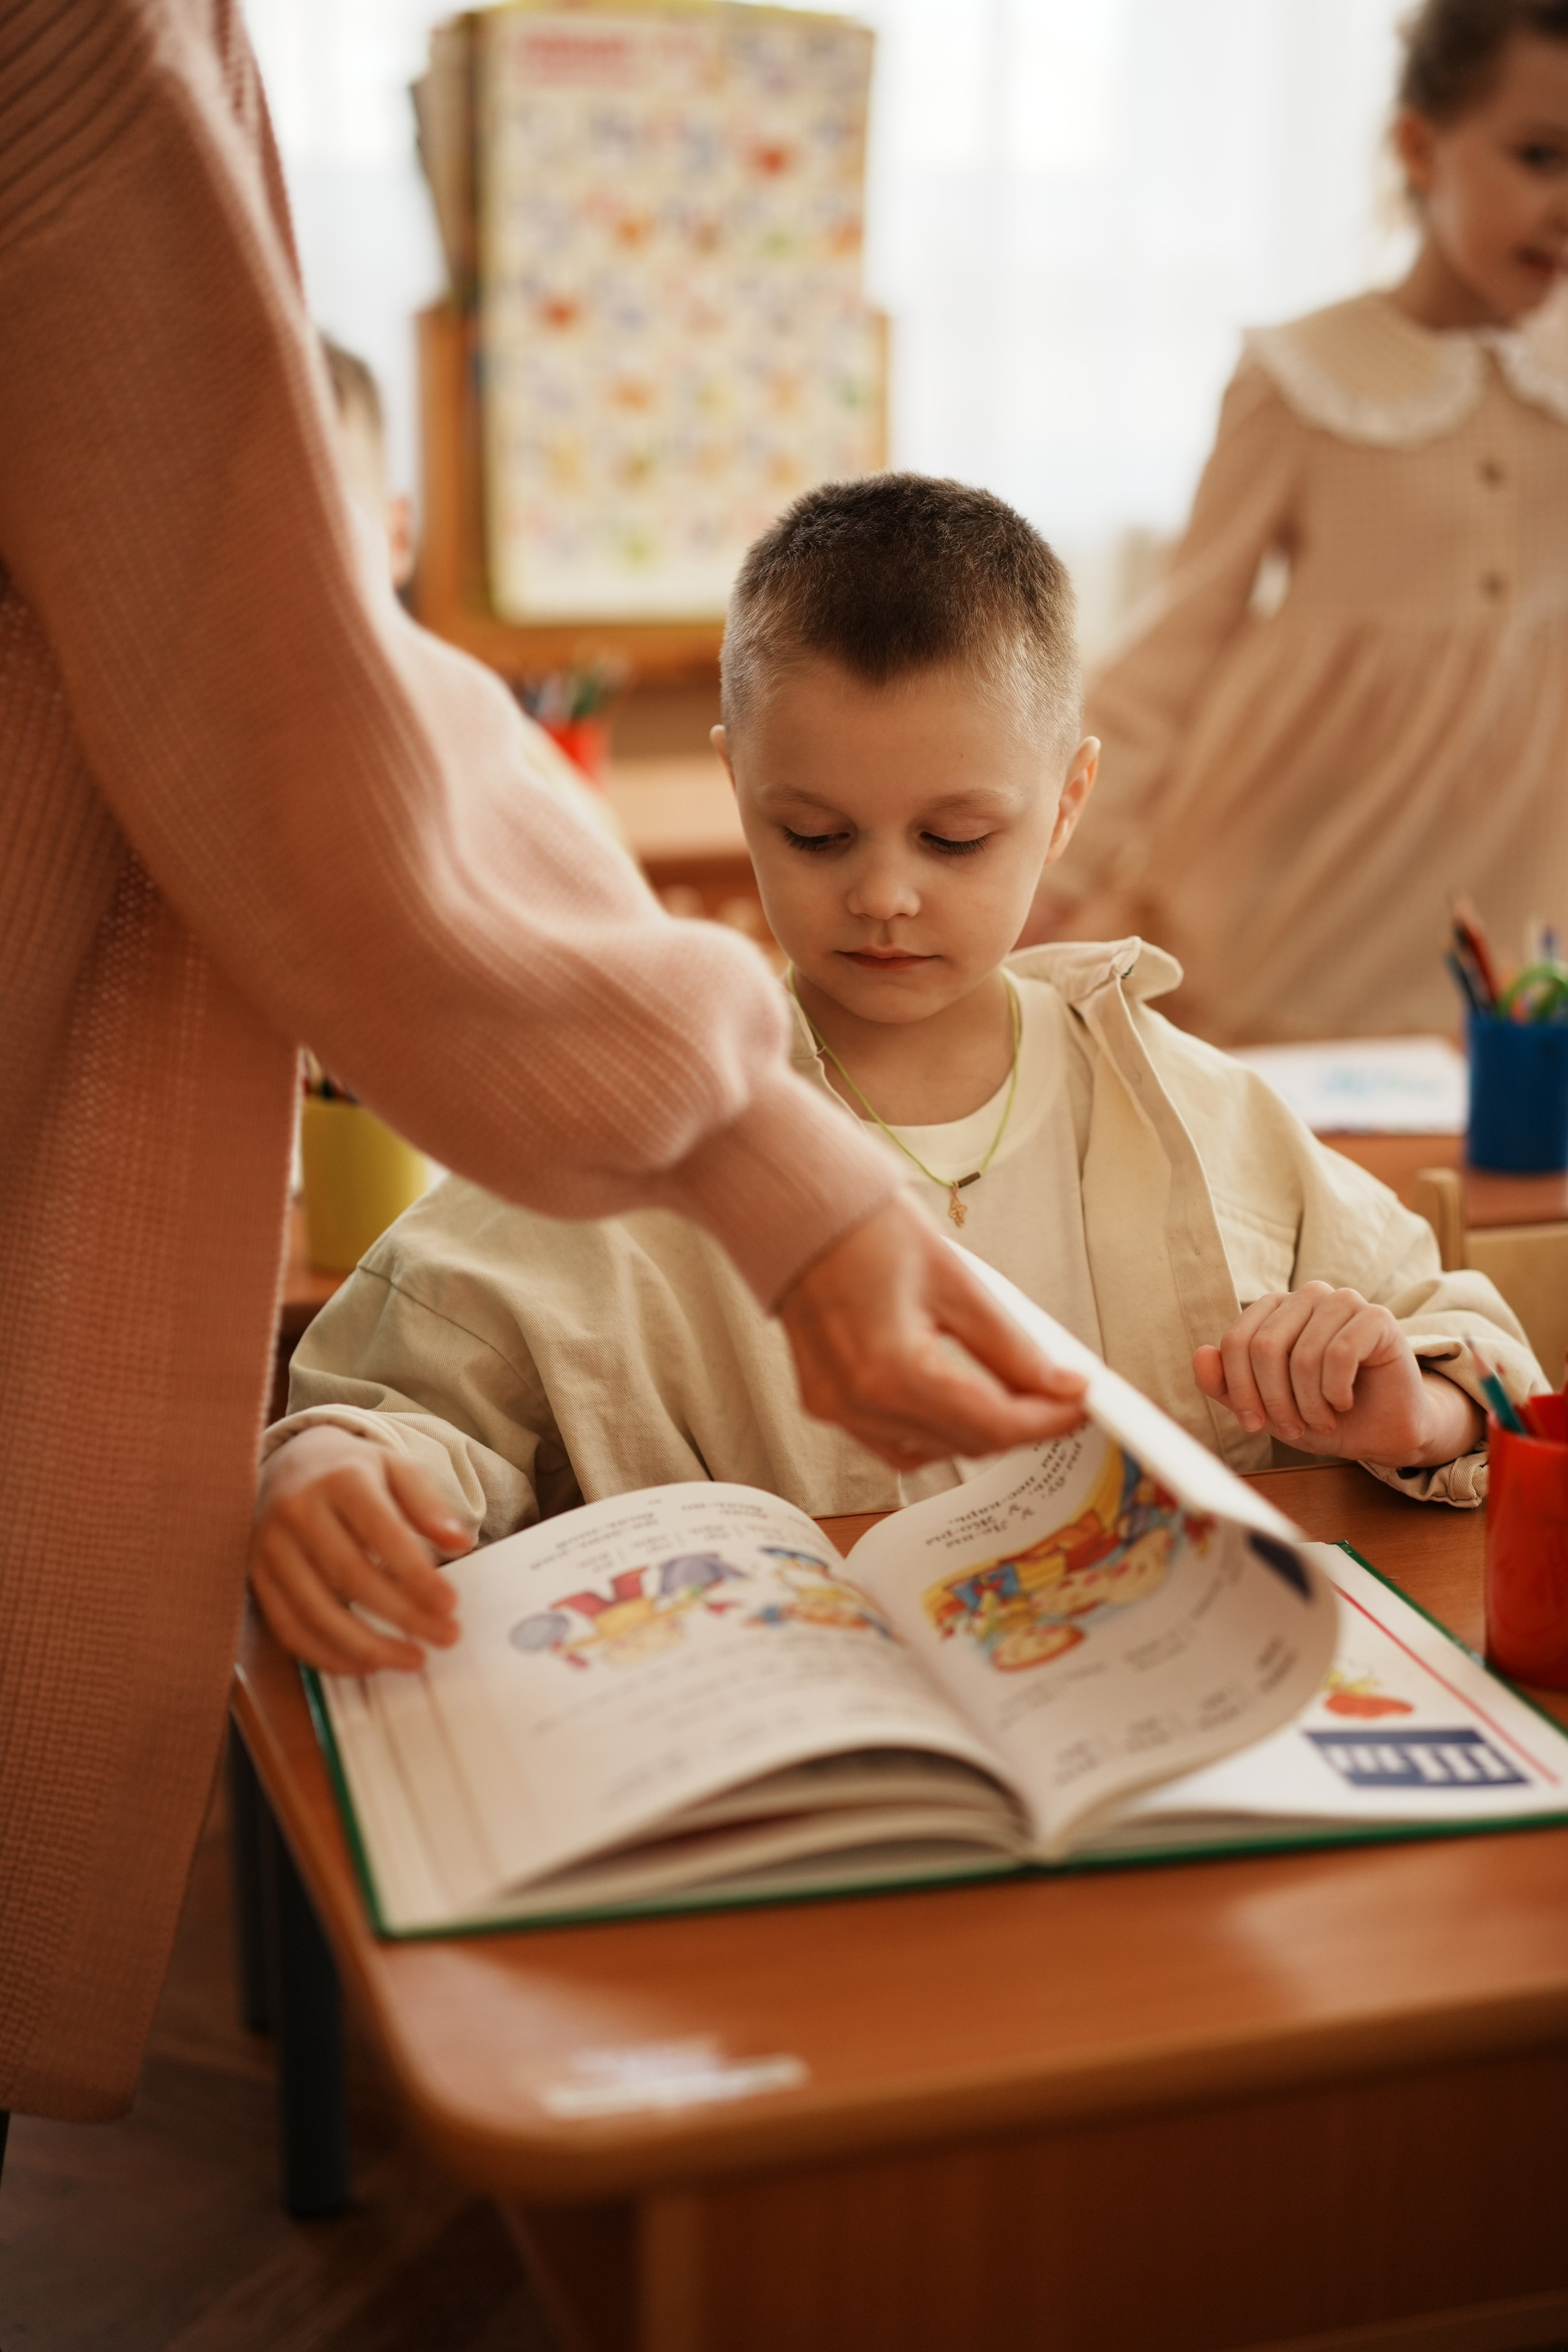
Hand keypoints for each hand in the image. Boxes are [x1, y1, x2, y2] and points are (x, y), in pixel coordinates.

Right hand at [250, 1425, 472, 1672]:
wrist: (289, 1462)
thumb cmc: (352, 1472)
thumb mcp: (397, 1467)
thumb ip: (428, 1504)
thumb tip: (460, 1542)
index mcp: (340, 1479)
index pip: (383, 1533)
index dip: (417, 1574)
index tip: (450, 1604)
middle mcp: (298, 1511)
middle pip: (351, 1576)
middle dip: (403, 1615)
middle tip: (445, 1636)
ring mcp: (270, 1547)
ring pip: (317, 1611)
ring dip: (368, 1646)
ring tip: (412, 1659)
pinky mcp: (256, 1577)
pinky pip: (289, 1628)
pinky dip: (328, 1655)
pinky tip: (366, 1663)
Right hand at [777, 1194, 1088, 1468]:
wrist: (798, 1213)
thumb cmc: (866, 1229)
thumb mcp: (957, 1282)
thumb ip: (1010, 1345)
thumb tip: (1059, 1383)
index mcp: (891, 1369)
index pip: (993, 1423)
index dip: (1047, 1419)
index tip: (1080, 1403)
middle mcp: (857, 1401)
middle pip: (966, 1443)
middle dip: (1020, 1423)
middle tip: (1056, 1394)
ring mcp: (836, 1409)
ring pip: (932, 1451)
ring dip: (977, 1430)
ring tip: (1010, 1391)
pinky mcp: (824, 1404)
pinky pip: (892, 1441)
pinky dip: (933, 1430)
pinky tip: (954, 1398)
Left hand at [1192, 1284, 1483, 1468]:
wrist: (1380, 1429)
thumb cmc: (1320, 1413)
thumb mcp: (1264, 1407)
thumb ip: (1226, 1385)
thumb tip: (1200, 1355)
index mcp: (1274, 1310)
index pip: (1236, 1341)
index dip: (1239, 1389)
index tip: (1254, 1425)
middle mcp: (1307, 1297)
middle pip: (1264, 1346)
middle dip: (1274, 1400)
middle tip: (1292, 1429)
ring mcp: (1343, 1301)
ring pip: (1303, 1355)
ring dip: (1309, 1403)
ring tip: (1321, 1420)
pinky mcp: (1377, 1318)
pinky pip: (1340, 1354)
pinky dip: (1336, 1391)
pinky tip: (1344, 1402)